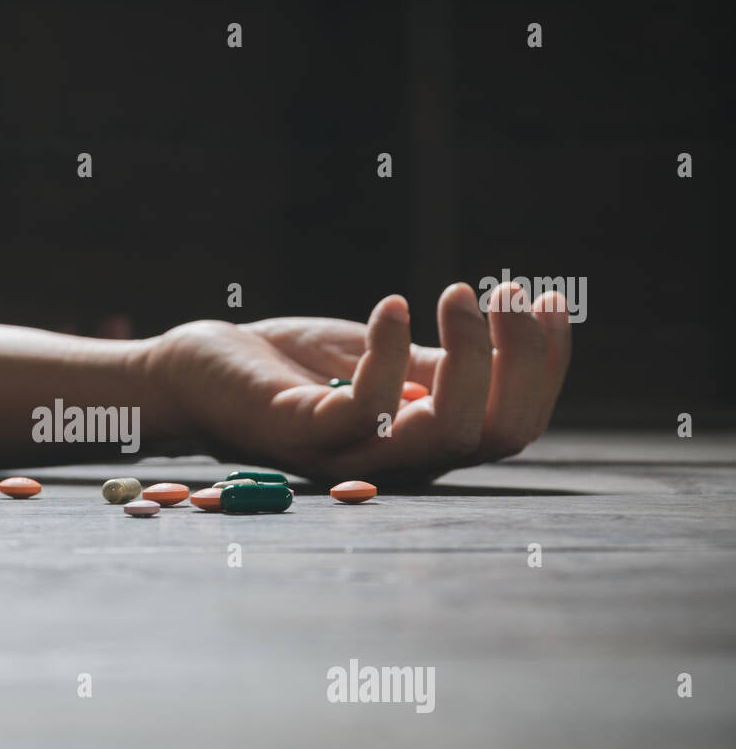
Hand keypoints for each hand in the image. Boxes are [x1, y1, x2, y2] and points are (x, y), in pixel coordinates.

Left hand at [140, 282, 571, 482]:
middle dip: (519, 359)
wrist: (199, 373)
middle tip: (508, 289)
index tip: (549, 297)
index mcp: (420, 441)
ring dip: (467, 355)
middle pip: (491, 434)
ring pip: (440, 431)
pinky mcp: (300, 435)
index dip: (543, 369)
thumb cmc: (292, 366)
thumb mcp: (381, 356)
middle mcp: (393, 459)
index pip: (509, 427)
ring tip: (458, 291)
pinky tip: (389, 305)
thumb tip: (519, 338)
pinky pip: (363, 408)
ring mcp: (347, 453)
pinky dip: (386, 351)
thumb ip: (439, 362)